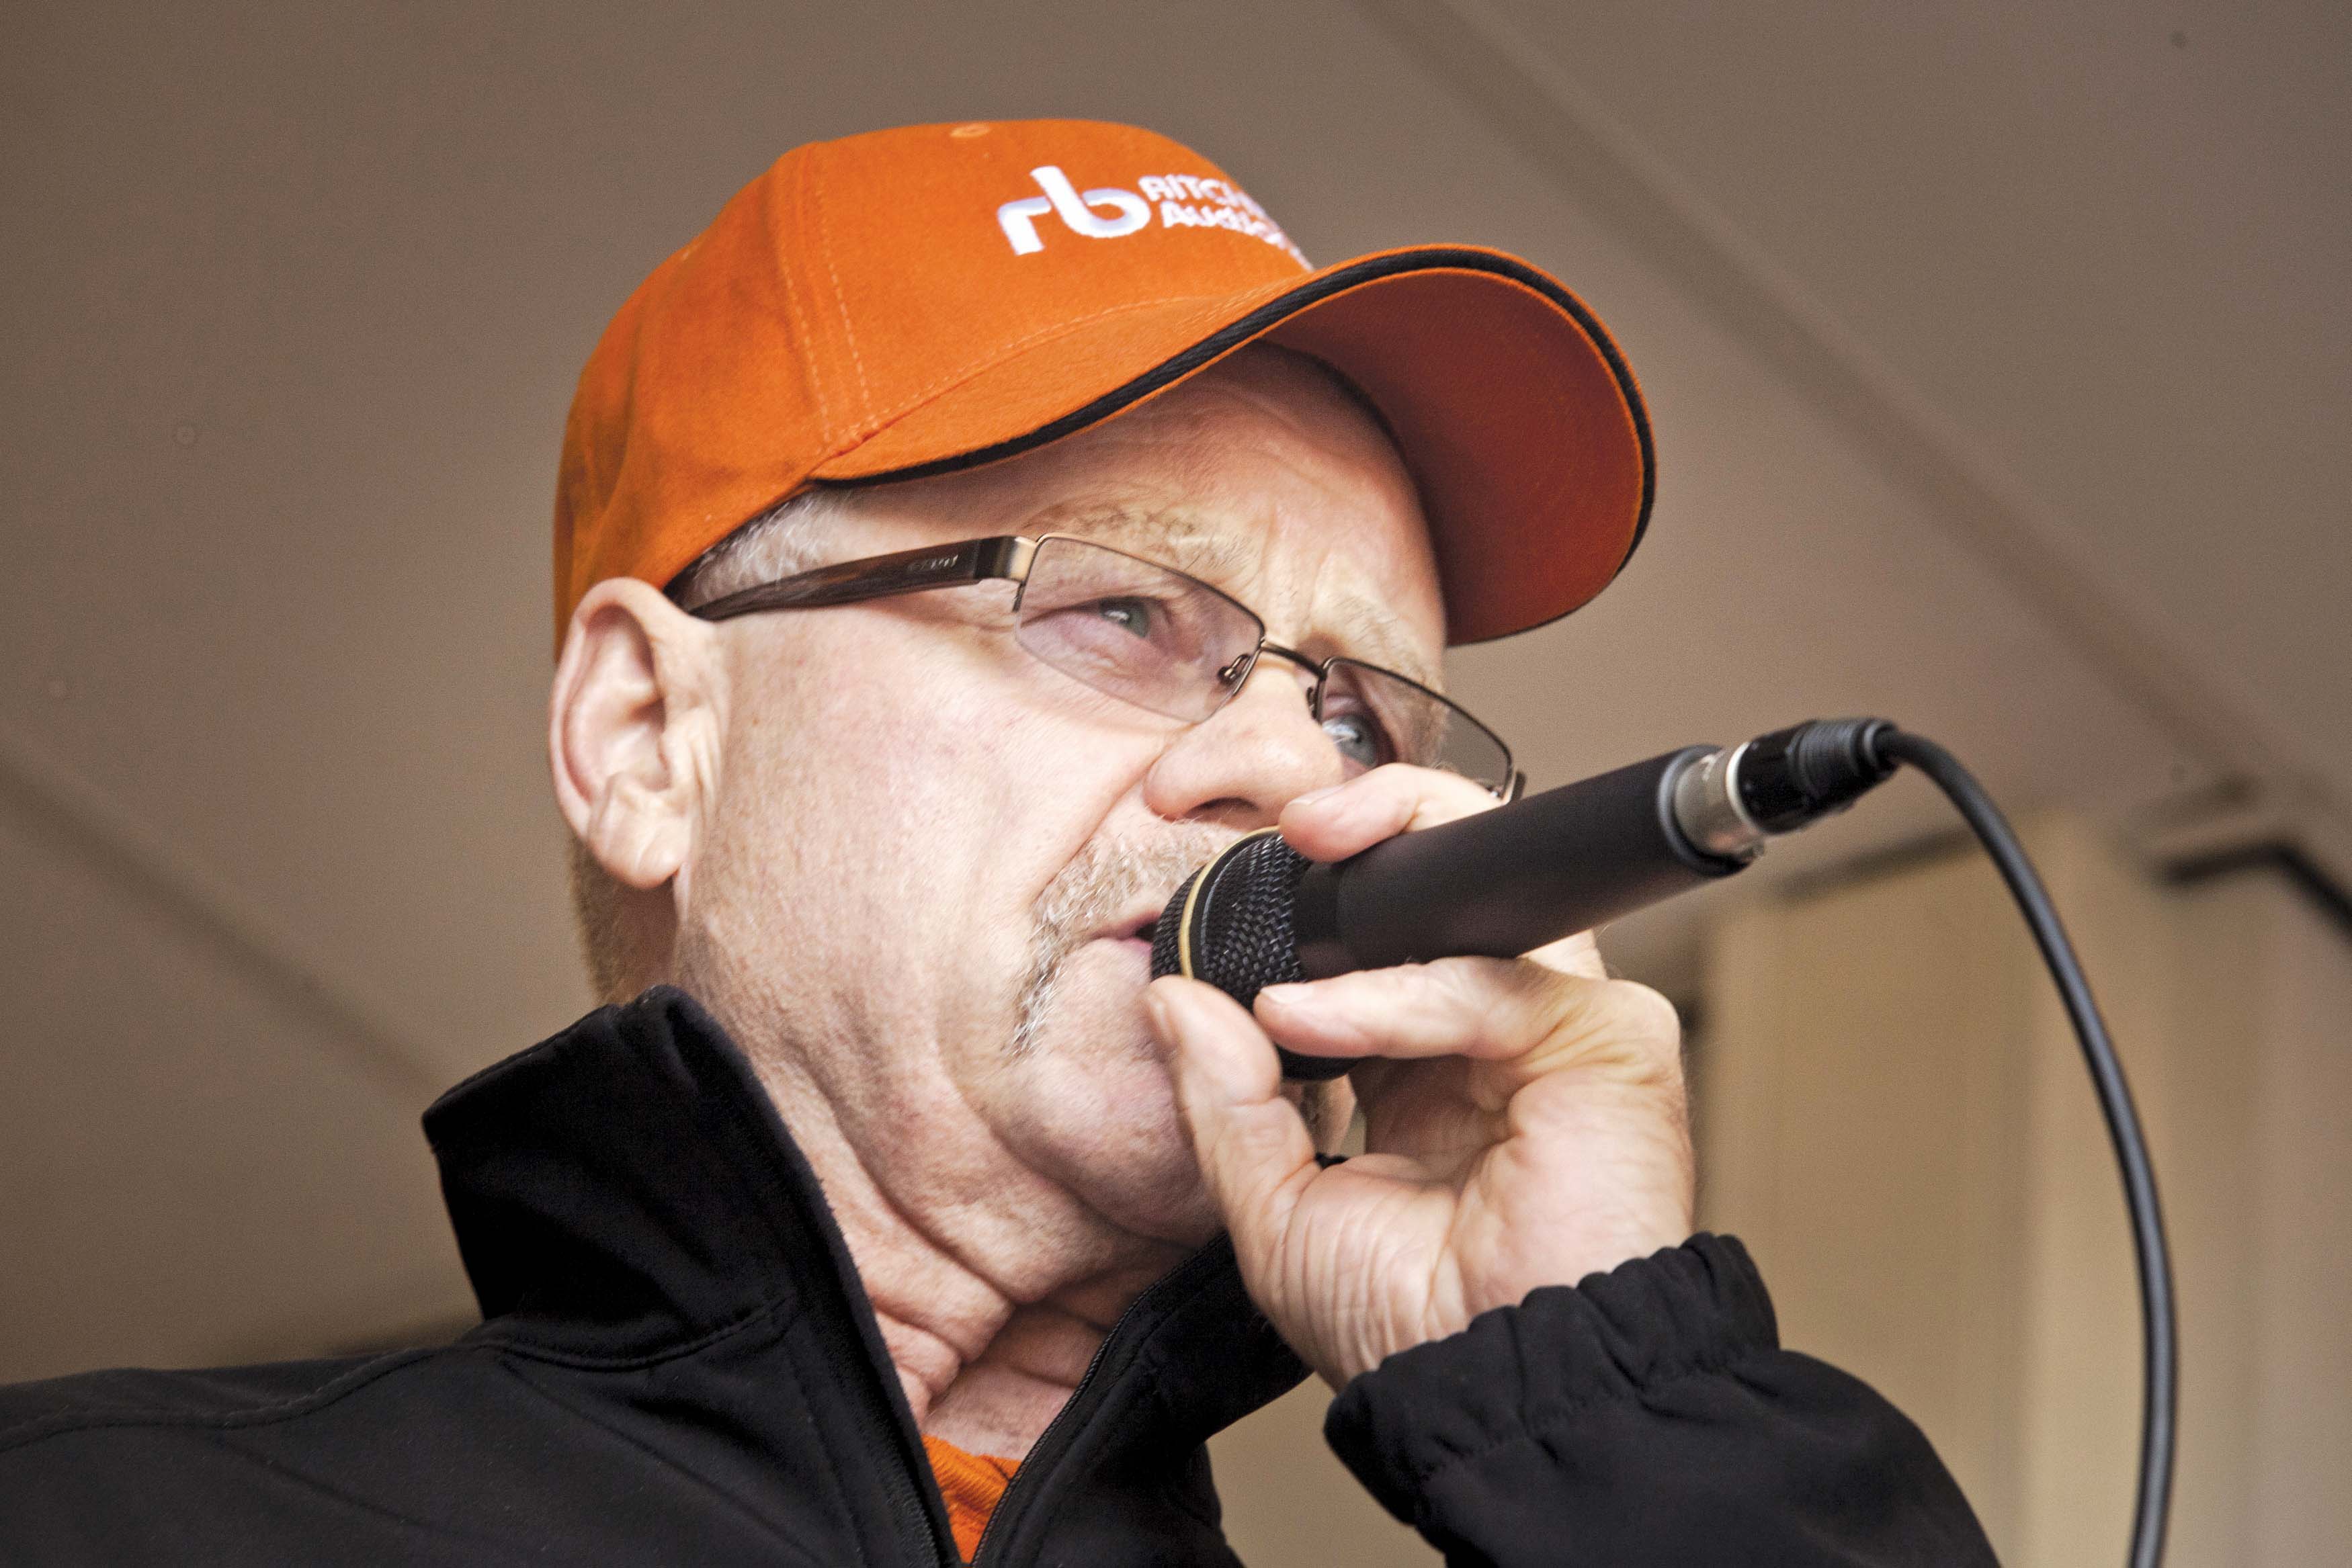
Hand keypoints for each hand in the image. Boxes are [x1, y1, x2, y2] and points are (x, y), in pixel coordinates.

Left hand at [1145, 765, 1693, 1389]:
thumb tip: (1172, 996)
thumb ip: (1225, 1097)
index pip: (1383, 930)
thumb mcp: (1272, 1207)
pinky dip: (1393, 998)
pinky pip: (1490, 985)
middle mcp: (1496, 1031)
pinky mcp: (1608, 1044)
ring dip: (1376, 882)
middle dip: (1369, 825)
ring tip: (1284, 912)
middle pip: (1451, 877)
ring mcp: (1558, 1028)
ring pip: (1486, 896)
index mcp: (1424, 1062)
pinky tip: (1311, 1023)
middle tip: (1287, 824)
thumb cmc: (1404, 1327)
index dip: (1318, 889)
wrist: (1491, 1395)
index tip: (1236, 874)